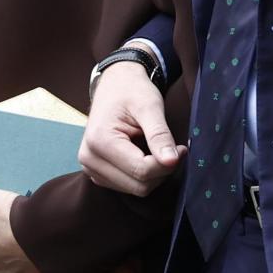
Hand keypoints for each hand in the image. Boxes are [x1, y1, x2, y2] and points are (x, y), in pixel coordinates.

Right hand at [79, 61, 184, 196]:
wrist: (115, 83)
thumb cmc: (132, 90)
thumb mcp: (150, 106)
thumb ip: (160, 135)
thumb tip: (172, 161)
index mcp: (99, 141)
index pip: (141, 170)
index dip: (167, 164)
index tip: (182, 148)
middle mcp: (90, 159)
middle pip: (138, 185)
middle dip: (161, 171)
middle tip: (173, 149)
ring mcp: (91, 168)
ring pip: (134, 189)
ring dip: (153, 174)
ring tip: (157, 148)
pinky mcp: (98, 173)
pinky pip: (128, 186)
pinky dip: (143, 175)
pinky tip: (146, 154)